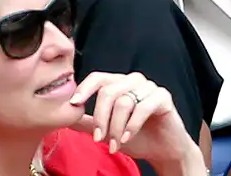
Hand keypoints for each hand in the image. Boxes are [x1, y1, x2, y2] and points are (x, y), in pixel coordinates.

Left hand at [69, 72, 203, 173]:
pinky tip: (126, 139)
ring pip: (123, 101)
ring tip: (115, 145)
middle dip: (100, 118)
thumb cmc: (137, 138)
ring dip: (116, 127)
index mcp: (119, 83)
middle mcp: (133, 80)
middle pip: (108, 92)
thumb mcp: (107, 130)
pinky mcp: (163, 97)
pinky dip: (131, 126)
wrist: (165, 151)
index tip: (74, 104)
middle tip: (98, 138)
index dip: (84, 89)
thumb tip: (65, 115)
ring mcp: (149, 87)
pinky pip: (142, 107)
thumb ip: (87, 122)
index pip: (98, 78)